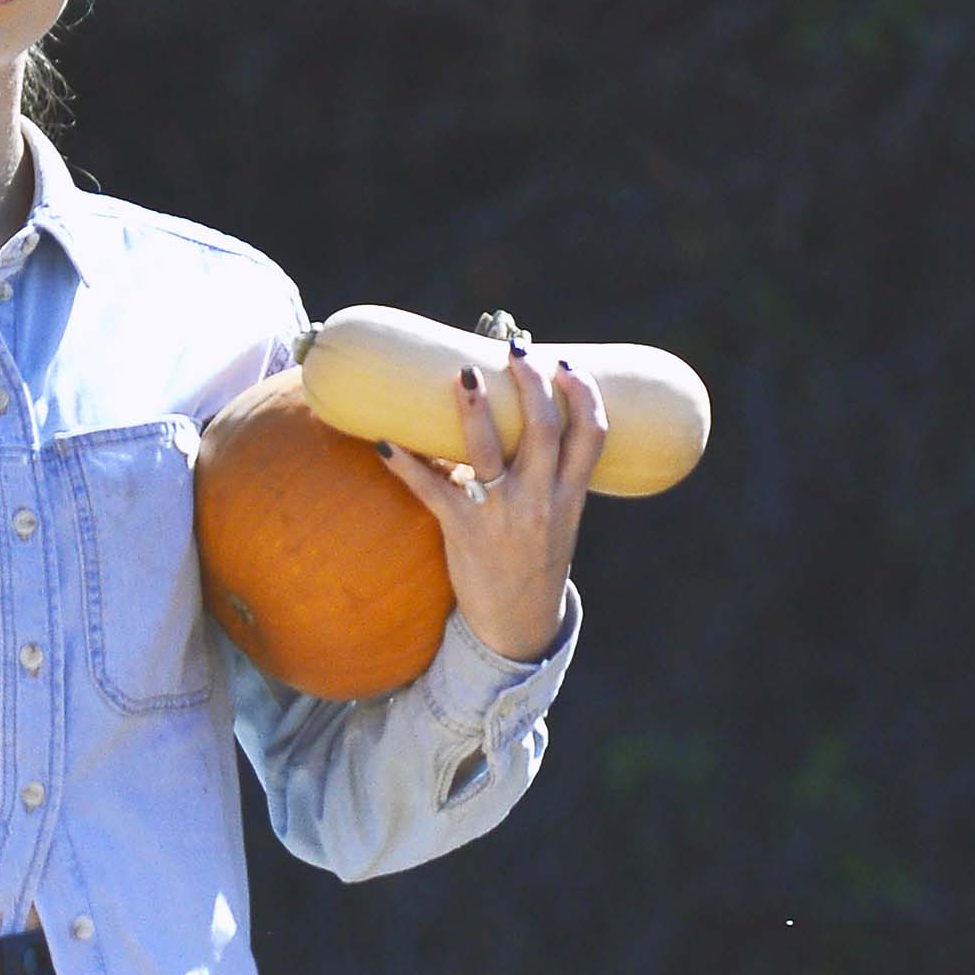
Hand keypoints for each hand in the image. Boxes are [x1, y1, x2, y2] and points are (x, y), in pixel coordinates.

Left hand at [376, 338, 607, 661]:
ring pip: (487, 451)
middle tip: (515, 351)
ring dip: (474, 408)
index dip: (584, 395)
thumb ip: (549, 473)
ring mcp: (501, 515)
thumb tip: (520, 415)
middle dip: (531, 384)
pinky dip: (405, 463)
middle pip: (543, 429)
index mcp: (571, 496)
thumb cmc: (534, 559)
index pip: (591, 436)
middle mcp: (540, 502)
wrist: (516, 623)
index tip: (568, 365)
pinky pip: (430, 489)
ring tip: (464, 374)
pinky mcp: (462, 530)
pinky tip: (384, 439)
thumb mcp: (558, 517)